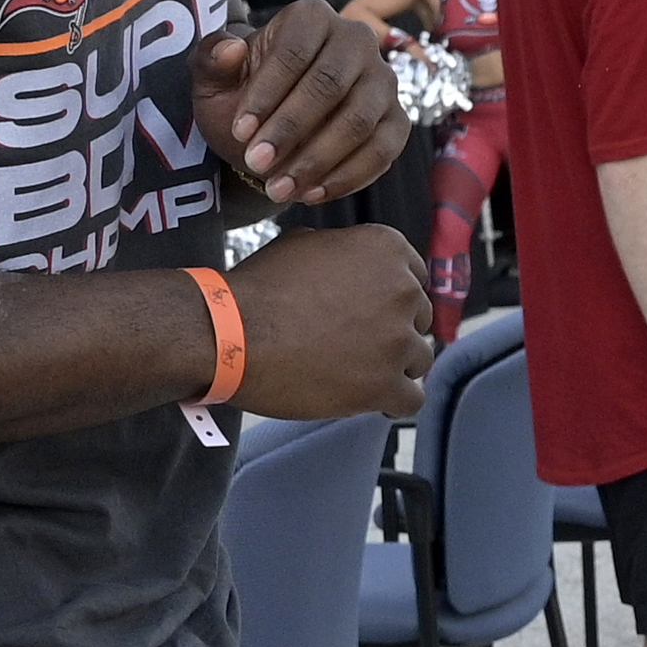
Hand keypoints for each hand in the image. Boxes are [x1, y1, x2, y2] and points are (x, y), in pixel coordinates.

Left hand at [202, 0, 401, 204]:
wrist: (272, 126)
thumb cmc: (242, 96)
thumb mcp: (214, 80)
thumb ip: (212, 61)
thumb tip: (230, 50)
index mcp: (311, 17)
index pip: (293, 52)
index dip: (266, 94)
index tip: (240, 131)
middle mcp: (356, 40)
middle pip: (329, 85)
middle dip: (290, 130)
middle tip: (256, 163)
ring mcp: (382, 81)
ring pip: (358, 121)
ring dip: (316, 160)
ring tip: (278, 188)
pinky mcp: (397, 120)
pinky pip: (382, 150)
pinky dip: (347, 177)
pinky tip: (311, 194)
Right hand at [222, 226, 428, 419]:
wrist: (228, 334)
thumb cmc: (259, 289)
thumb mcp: (304, 244)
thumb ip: (345, 254)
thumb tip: (354, 266)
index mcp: (386, 249)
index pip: (414, 278)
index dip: (390, 299)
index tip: (369, 312)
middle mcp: (401, 290)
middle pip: (418, 319)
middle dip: (393, 332)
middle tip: (356, 344)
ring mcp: (396, 340)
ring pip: (418, 359)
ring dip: (393, 367)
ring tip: (355, 372)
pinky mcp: (385, 385)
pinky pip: (411, 400)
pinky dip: (393, 401)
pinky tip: (371, 399)